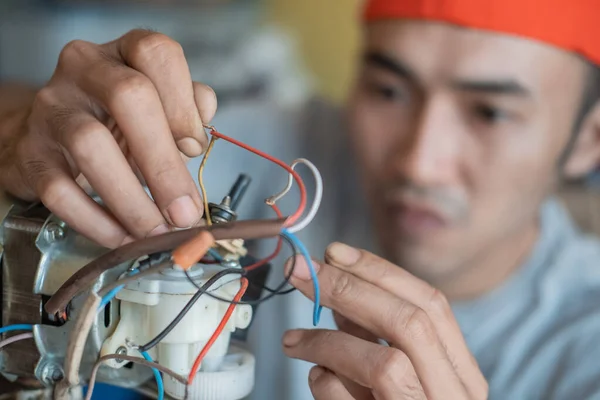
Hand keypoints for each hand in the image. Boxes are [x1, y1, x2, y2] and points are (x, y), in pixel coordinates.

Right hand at [0, 30, 216, 247]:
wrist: (54, 139)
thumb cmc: (120, 124)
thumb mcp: (161, 111)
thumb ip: (189, 114)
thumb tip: (198, 139)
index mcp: (126, 53)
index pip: (157, 53)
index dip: (183, 103)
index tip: (194, 148)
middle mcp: (85, 68)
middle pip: (128, 97)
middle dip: (164, 163)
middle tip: (184, 211)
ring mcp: (52, 108)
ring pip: (91, 145)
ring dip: (132, 200)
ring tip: (157, 231)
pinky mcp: (31, 153)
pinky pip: (60, 190)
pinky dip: (97, 222)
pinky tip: (123, 237)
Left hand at [282, 243, 488, 399]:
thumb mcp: (400, 375)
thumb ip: (376, 336)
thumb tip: (338, 292)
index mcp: (462, 373)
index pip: (430, 304)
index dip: (380, 271)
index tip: (335, 252)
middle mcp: (456, 397)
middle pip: (410, 323)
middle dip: (349, 288)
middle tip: (302, 272)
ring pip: (384, 364)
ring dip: (328, 340)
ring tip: (293, 340)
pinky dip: (325, 385)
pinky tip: (317, 381)